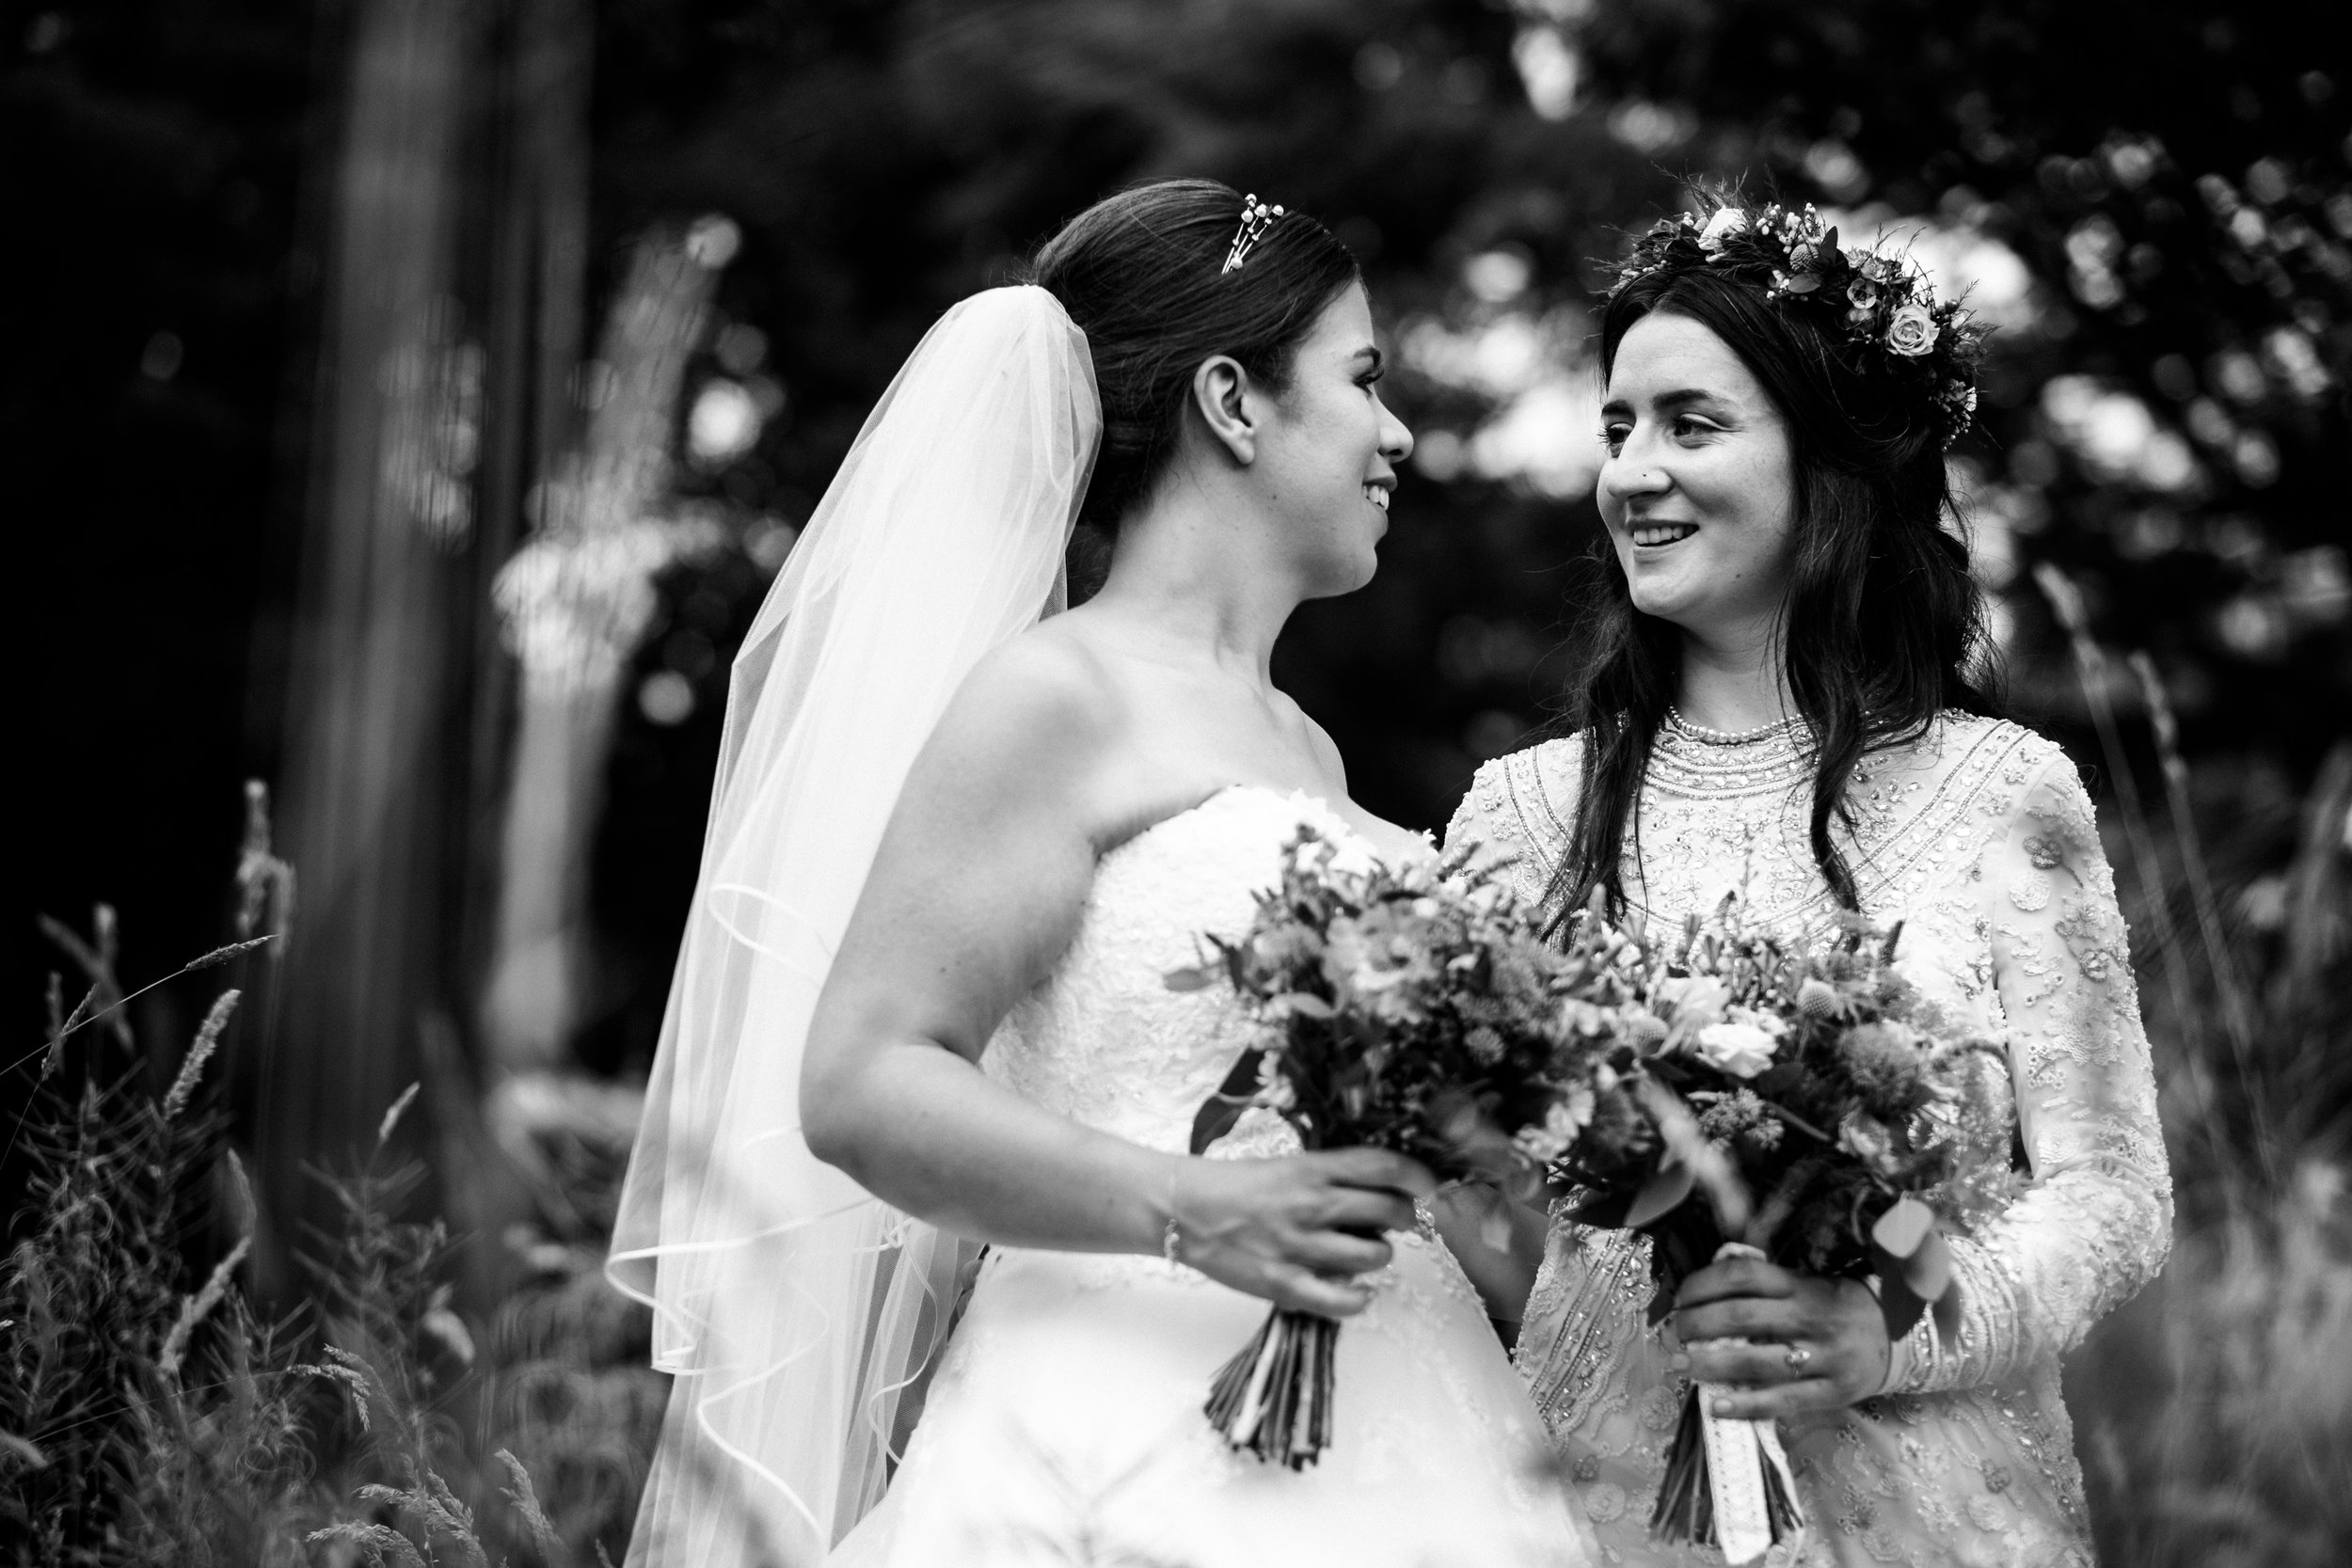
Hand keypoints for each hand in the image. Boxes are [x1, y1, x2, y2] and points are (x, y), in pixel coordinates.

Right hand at [1168, 1148, 1435, 1318]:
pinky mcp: (1284, 1284)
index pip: (1385, 1167)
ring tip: (1361, 1252)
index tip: (1432, 1187)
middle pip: (1391, 1211)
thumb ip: (1333, 1179)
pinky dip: (1358, 1298)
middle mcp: (1312, 1204)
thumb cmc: (1238, 1186)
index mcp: (1313, 1169)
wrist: (1184, 1209)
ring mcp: (1299, 1246)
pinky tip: (1354, 1291)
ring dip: (1378, 1255)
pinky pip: (1343, 1300)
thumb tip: (1385, 1195)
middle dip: (1405, 1218)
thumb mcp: (1289, 1167)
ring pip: (1375, 1255)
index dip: (1419, 1177)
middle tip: (1395, 1222)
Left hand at [1669, 1255, 1891, 1420]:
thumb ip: (1767, 1282)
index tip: (1680, 1296)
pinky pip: (1784, 1401)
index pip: (1743, 1275)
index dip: (1703, 1283)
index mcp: (1802, 1285)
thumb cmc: (1839, 1307)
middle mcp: (1812, 1317)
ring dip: (1711, 1364)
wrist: (1900, 1338)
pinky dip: (1747, 1405)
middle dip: (1697, 1323)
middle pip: (1742, 1316)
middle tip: (1674, 1331)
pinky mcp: (1833, 1392)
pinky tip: (1716, 1406)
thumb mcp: (1809, 1283)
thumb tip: (1710, 1280)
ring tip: (1681, 1365)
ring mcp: (1825, 1357)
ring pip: (1758, 1361)